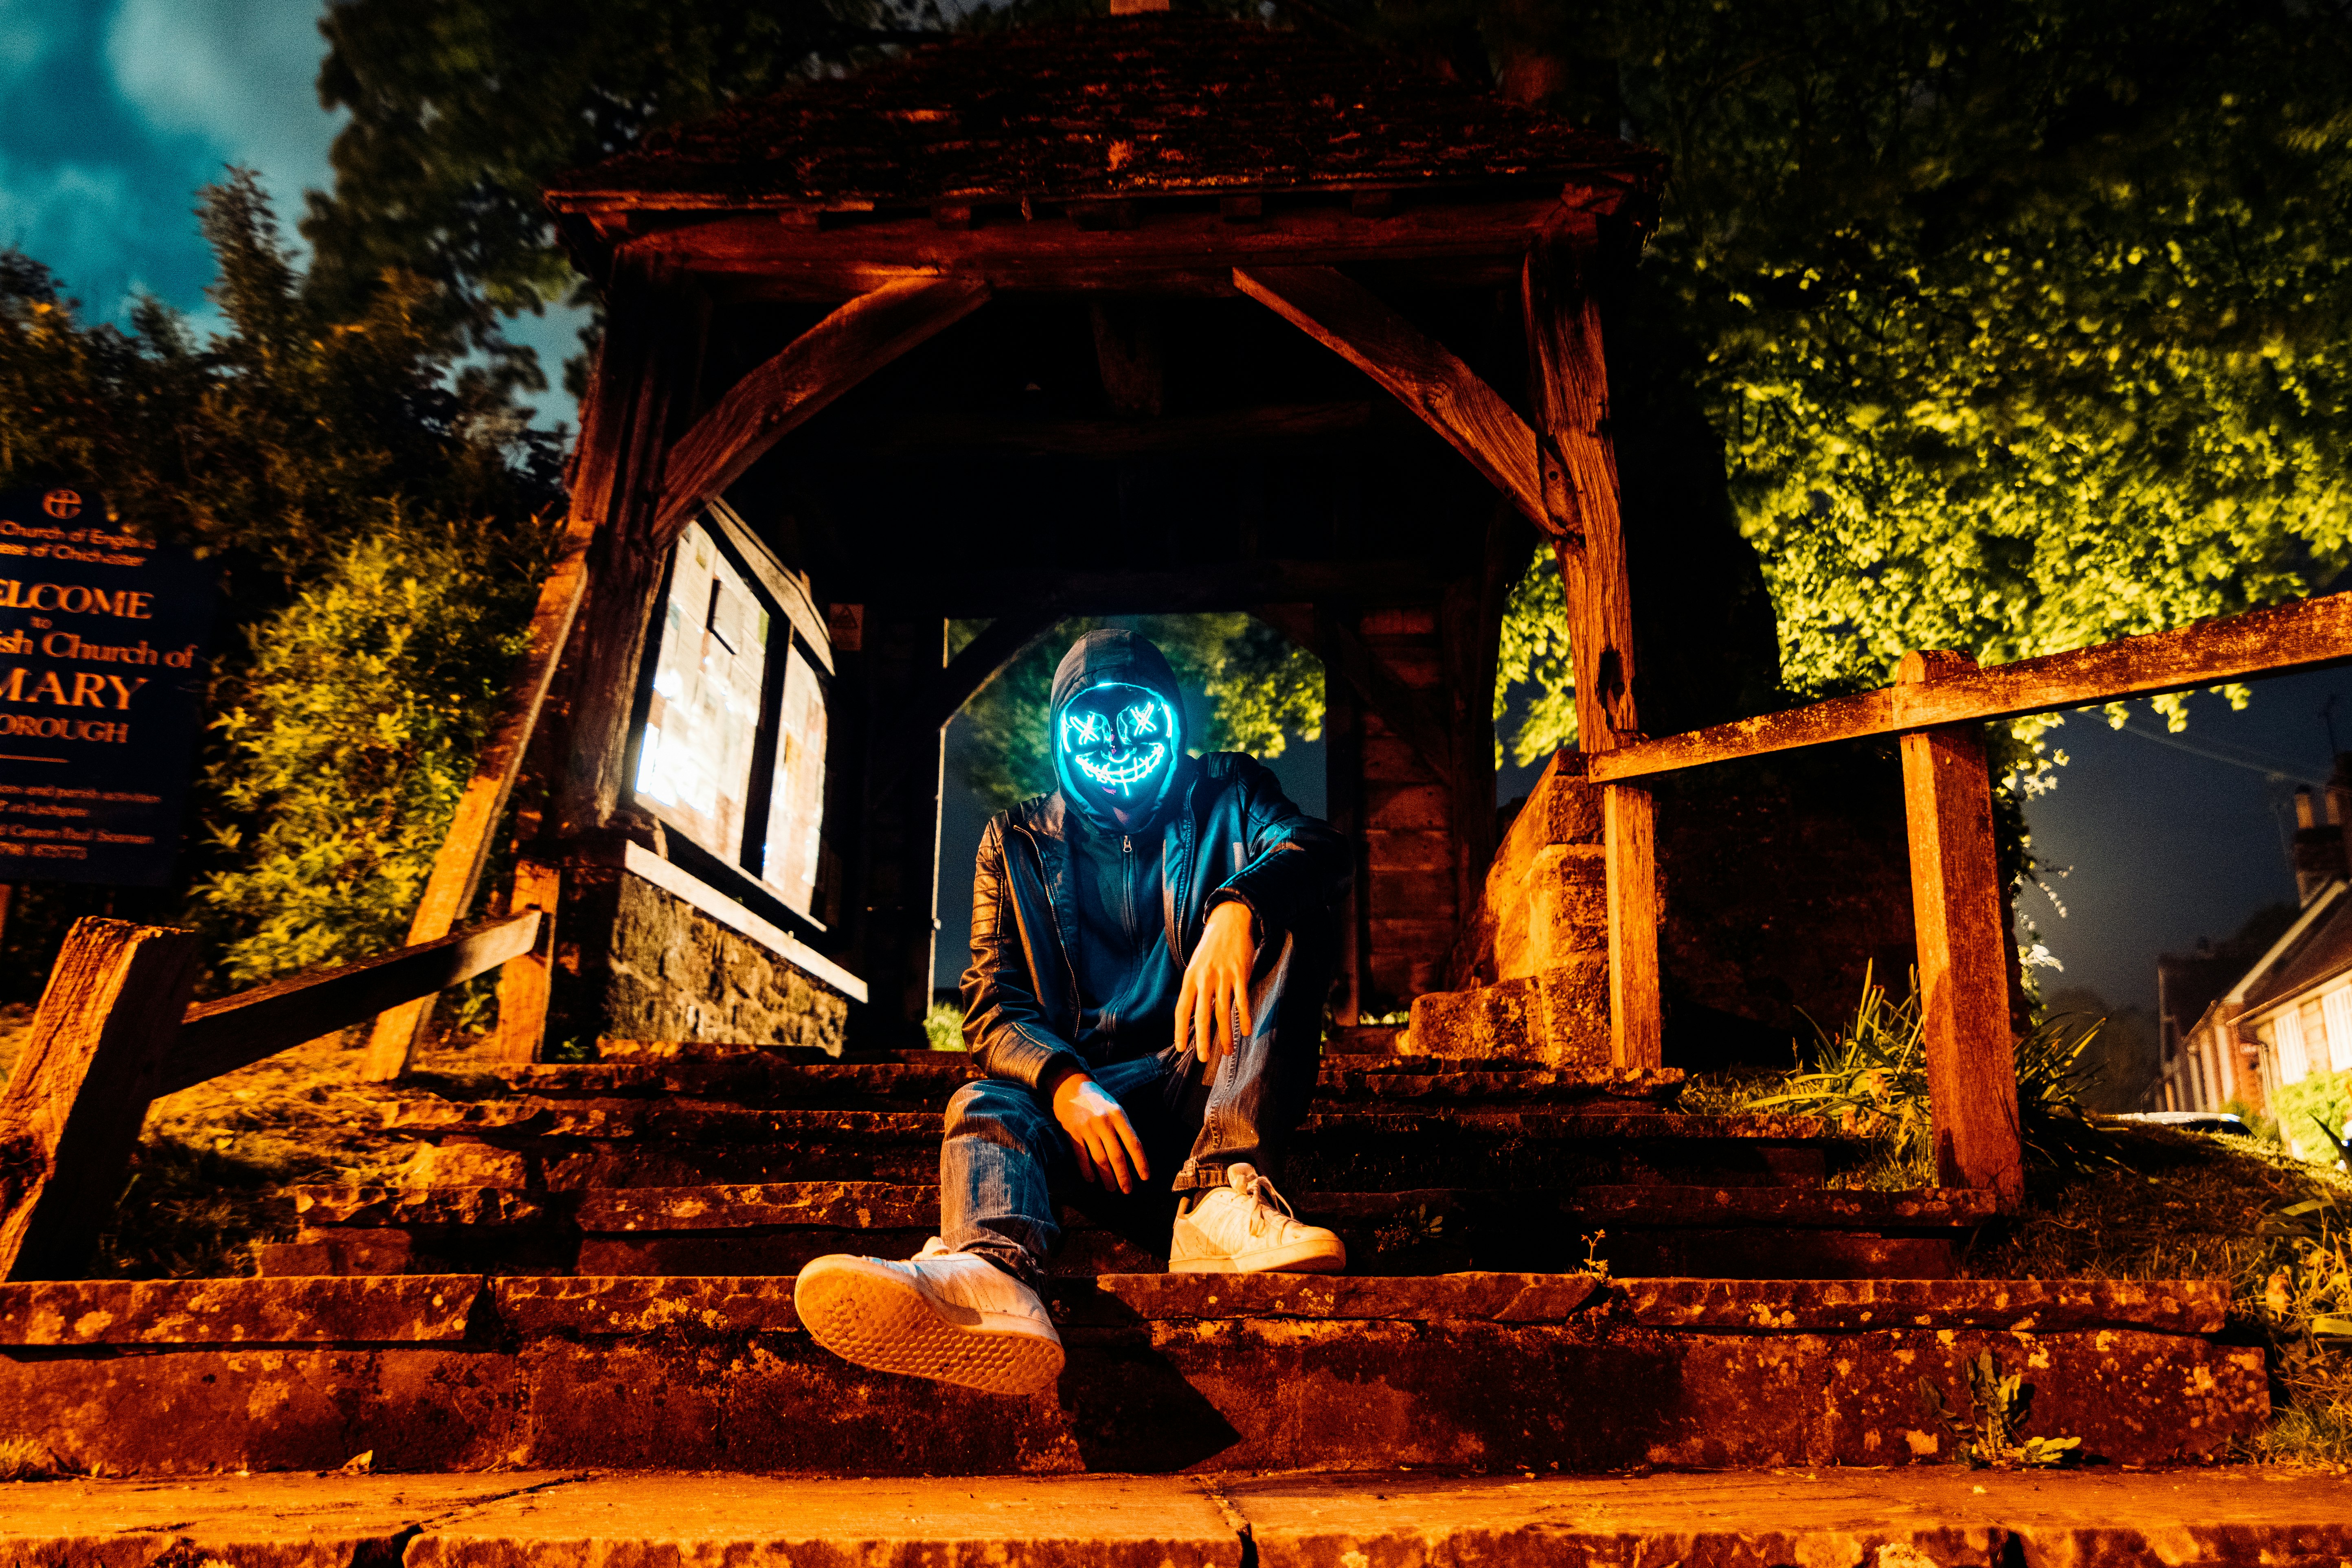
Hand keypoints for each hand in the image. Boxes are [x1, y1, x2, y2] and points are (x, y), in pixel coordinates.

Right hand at [1051, 1071, 1148, 1193]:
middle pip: (1116, 1155)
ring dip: (1106, 1177)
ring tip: (1112, 1188)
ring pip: (1099, 1159)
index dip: (1141, 1162)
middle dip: (1123, 1176)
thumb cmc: (1098, 1100)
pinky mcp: (1072, 1133)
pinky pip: (1081, 1157)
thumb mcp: (1116, 1108)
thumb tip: (1134, 1156)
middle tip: (1127, 1190)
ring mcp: (1087, 1128)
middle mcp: (1103, 1122)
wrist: (1070, 1086)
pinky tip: (1091, 1180)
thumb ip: (1124, 1129)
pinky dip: (1087, 1171)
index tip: (1145, 1178)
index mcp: (1118, 1115)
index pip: (1134, 1143)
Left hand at [1177, 901, 1256, 1073]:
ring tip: (1228, 1051)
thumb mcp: (1196, 964)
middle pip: (1202, 1015)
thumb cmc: (1211, 946)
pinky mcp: (1240, 974)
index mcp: (1190, 977)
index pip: (1182, 1009)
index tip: (1182, 1047)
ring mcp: (1223, 977)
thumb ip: (1194, 986)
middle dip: (1203, 1040)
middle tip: (1204, 1058)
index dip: (1181, 1030)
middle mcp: (1204, 979)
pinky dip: (1244, 1017)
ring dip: (1226, 1034)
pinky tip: (1246, 1031)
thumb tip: (1192, 1012)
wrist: (1230, 921)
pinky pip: (1242, 1001)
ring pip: (1223, 1012)